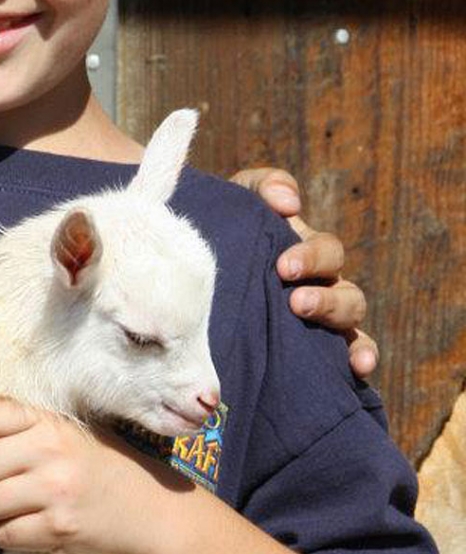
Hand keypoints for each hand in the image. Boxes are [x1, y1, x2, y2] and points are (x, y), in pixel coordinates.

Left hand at [0, 398, 150, 553]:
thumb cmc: (89, 467)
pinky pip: (2, 536)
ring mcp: (54, 491)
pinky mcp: (58, 529)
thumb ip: (10, 429)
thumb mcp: (56, 432)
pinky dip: (2, 536)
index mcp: (43, 420)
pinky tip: (20, 527)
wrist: (145, 509)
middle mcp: (48, 451)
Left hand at [231, 166, 378, 377]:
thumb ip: (264, 187)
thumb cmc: (223, 236)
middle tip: (293, 296)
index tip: (283, 267)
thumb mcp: (237, 202)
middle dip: (323, 293)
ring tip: (305, 316)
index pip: (326, 251)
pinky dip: (361, 357)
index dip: (311, 256)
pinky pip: (348, 357)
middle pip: (345, 289)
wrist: (192, 282)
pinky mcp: (316, 353)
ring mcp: (321, 321)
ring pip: (351, 317)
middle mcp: (320, 286)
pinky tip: (359, 367)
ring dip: (335, 316)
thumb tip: (289, 203)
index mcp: (307, 253)